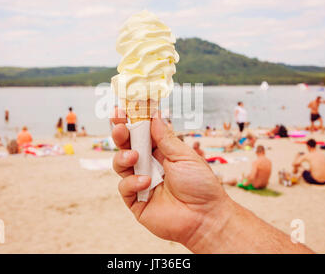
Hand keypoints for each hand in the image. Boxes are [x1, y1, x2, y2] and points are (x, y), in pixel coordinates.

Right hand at [111, 108, 228, 251]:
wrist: (205, 217)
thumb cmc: (200, 184)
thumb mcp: (183, 155)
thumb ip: (165, 137)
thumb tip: (154, 115)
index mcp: (160, 152)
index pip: (141, 132)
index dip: (132, 120)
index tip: (122, 107)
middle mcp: (148, 165)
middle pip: (126, 145)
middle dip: (120, 132)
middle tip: (118, 124)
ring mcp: (140, 182)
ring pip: (120, 163)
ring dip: (123, 156)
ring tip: (134, 156)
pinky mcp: (136, 201)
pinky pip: (124, 187)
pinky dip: (132, 182)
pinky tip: (146, 182)